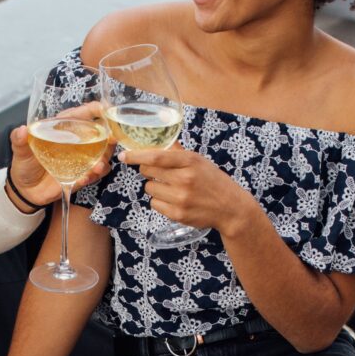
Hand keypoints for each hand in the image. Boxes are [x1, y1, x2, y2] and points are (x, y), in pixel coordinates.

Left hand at [7, 114, 111, 207]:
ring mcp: (82, 159)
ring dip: (104, 159)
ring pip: (103, 154)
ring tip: (98, 166)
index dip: (96, 109)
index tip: (104, 109)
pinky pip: (94, 174)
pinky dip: (93, 176)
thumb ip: (19, 140)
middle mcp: (77, 141)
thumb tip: (21, 130)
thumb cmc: (25, 164)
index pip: (83, 114)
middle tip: (112, 139)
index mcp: (64, 128)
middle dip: (109, 136)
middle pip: (101, 133)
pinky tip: (85, 178)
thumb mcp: (20, 150)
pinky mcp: (82, 174)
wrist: (26, 190)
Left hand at [119, 146, 258, 237]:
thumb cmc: (213, 181)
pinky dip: (160, 201)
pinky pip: (155, 204)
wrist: (231, 208)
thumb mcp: (199, 161)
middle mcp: (185, 179)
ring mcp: (181, 198)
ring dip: (156, 187)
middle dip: (149, 171)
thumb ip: (178, 152)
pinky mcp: (178, 214)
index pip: (156, 157)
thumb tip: (158, 141)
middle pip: (148, 172)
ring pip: (149, 188)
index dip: (137, 156)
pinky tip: (175, 200)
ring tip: (172, 188)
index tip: (124, 155)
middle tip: (161, 173)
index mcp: (190, 161)